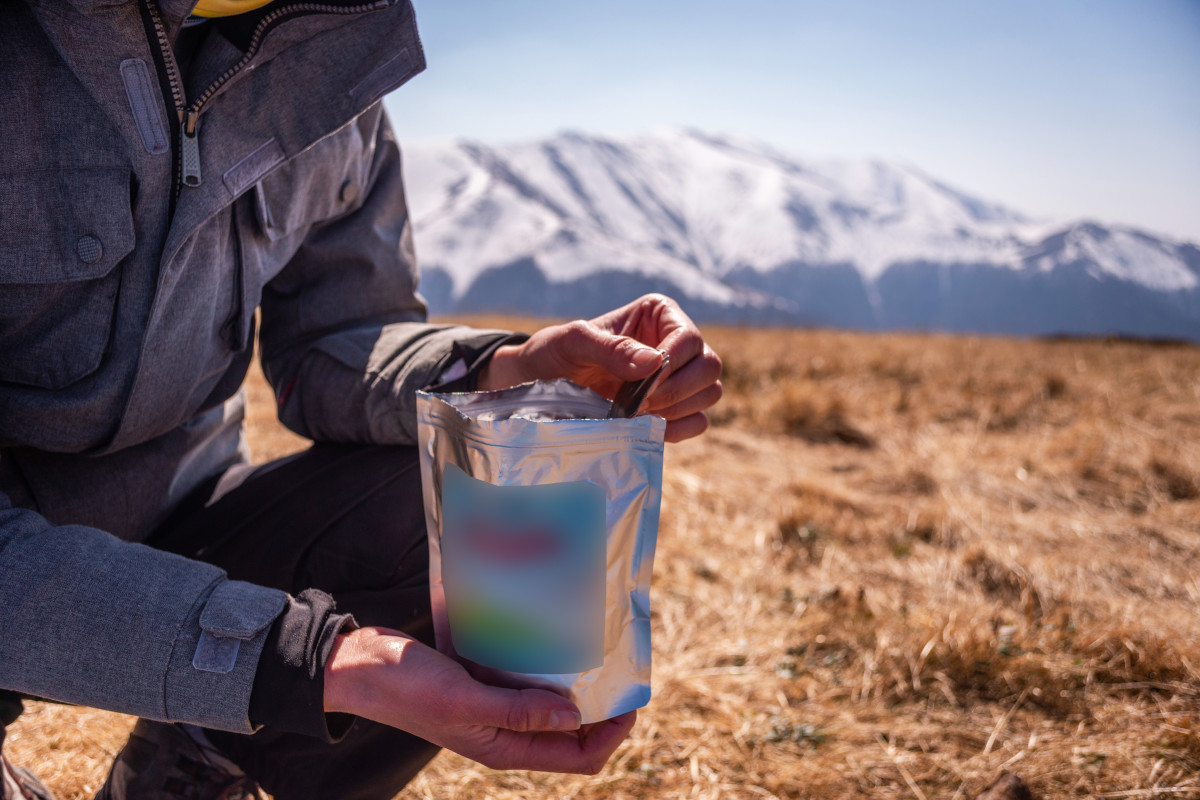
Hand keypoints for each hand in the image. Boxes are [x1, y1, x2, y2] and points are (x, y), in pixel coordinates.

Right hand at [323, 627, 636, 773]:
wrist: (362, 665)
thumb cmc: (409, 687)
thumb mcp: (464, 701)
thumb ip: (518, 711)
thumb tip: (575, 717)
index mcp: (505, 748)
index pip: (579, 757)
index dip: (612, 735)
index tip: (631, 699)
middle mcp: (506, 731)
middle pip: (573, 731)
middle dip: (603, 706)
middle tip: (621, 667)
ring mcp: (496, 705)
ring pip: (553, 701)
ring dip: (578, 681)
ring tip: (598, 648)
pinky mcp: (485, 679)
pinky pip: (529, 676)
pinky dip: (547, 661)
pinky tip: (556, 635)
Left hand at [478, 294, 721, 441]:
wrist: (538, 387)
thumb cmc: (554, 354)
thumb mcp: (575, 342)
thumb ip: (612, 348)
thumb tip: (654, 363)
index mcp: (659, 316)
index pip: (689, 338)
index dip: (671, 364)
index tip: (641, 383)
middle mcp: (675, 344)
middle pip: (709, 367)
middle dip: (677, 390)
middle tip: (639, 404)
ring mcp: (678, 378)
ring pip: (709, 394)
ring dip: (677, 409)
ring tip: (637, 414)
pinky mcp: (674, 409)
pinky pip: (698, 422)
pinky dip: (679, 429)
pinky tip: (648, 428)